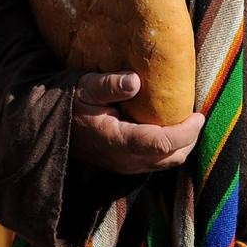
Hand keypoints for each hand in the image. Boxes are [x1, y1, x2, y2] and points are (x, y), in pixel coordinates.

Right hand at [69, 72, 203, 175]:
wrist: (48, 127)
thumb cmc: (68, 102)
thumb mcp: (84, 86)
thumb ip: (109, 85)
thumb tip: (136, 80)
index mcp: (117, 140)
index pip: (162, 143)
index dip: (186, 131)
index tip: (199, 114)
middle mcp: (124, 159)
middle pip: (170, 157)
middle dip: (189, 139)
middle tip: (197, 115)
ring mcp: (124, 165)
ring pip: (164, 163)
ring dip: (180, 145)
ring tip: (186, 121)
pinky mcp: (122, 165)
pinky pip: (155, 163)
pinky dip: (168, 149)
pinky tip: (168, 129)